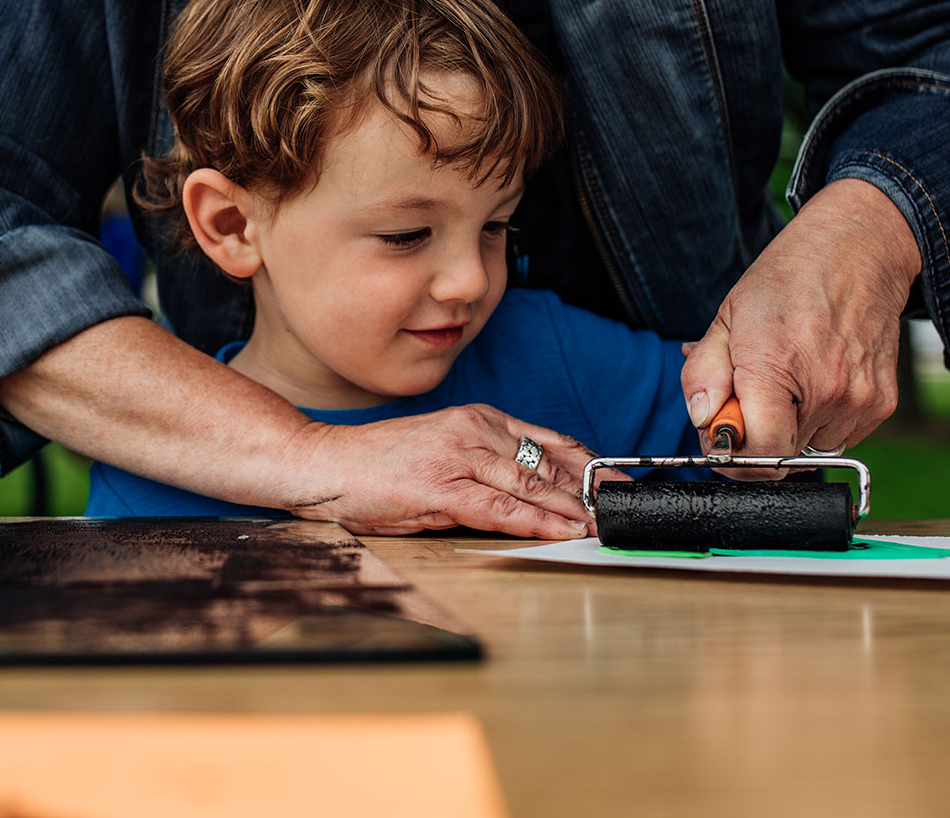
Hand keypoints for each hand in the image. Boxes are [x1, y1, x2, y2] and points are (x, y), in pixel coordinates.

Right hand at [286, 405, 598, 539]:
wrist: (324, 463)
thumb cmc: (379, 463)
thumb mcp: (442, 446)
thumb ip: (486, 461)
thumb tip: (536, 489)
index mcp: (477, 417)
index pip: (550, 441)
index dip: (591, 465)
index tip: (619, 484)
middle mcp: (473, 430)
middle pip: (550, 464)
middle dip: (593, 491)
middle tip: (625, 509)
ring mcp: (457, 458)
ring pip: (531, 486)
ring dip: (574, 510)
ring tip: (604, 526)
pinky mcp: (440, 488)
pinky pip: (501, 509)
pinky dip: (538, 522)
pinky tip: (562, 532)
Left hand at [681, 179, 919, 478]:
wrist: (856, 251)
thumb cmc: (788, 281)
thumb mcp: (727, 317)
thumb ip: (704, 375)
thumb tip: (703, 422)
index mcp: (776, 366)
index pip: (760, 452)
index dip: (733, 455)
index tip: (722, 439)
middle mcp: (825, 389)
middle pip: (781, 455)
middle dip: (757, 436)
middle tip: (751, 396)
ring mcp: (859, 399)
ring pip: (810, 447)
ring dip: (791, 428)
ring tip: (790, 378)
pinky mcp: (883, 403)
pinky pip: (841, 435)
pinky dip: (822, 419)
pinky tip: (816, 379)